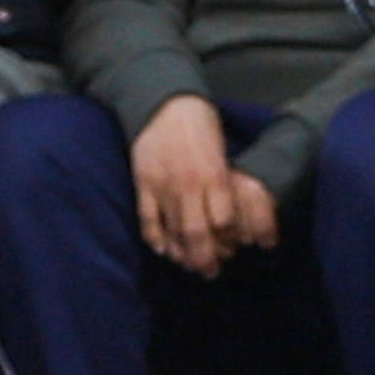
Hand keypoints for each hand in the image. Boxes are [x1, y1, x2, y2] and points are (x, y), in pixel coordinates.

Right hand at [131, 95, 273, 277]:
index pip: (224, 220)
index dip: (229, 240)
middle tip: (211, 272)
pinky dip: (155, 238)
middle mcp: (189, 184)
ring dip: (182, 254)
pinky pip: (148, 219)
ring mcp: (163, 185)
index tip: (232, 250)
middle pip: (199, 233)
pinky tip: (163, 250)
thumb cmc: (199, 124)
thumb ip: (223, 182)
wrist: (163, 102)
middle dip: (206, 258)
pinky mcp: (143, 183)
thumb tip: (229, 215)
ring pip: (173, 231)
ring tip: (189, 267)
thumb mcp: (220, 151)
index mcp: (214, 174)